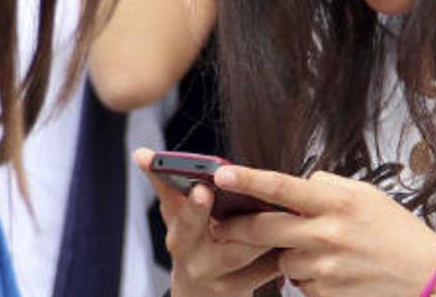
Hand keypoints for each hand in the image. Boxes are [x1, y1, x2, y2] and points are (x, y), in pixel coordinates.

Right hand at [132, 149, 280, 296]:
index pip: (180, 215)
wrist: (201, 295)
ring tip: (285, 207)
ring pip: (244, 250)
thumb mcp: (177, 218)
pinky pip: (265, 269)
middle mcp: (193, 258)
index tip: (202, 189)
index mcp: (179, 234)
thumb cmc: (195, 244)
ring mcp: (216, 279)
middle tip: (249, 202)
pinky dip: (279, 250)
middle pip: (222, 241)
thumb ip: (165, 184)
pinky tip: (296, 233)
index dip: (191, 204)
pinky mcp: (240, 291)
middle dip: (232, 218)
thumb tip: (139, 152)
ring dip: (265, 229)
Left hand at [211, 165, 435, 295]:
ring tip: (321, 251)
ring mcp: (325, 266)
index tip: (220, 175)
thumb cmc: (397, 231)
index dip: (247, 180)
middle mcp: (327, 233)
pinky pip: (300, 282)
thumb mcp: (367, 195)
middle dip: (236, 227)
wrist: (428, 276)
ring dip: (288, 254)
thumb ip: (327, 187)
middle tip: (220, 226)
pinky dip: (308, 277)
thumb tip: (295, 186)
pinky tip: (335, 271)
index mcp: (337, 202)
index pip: (281, 187)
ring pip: (281, 258)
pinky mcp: (326, 292)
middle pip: (264, 229)